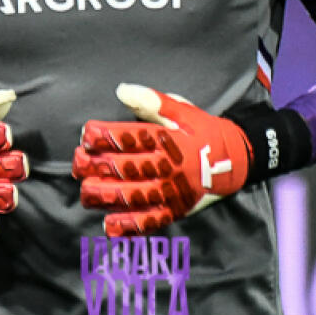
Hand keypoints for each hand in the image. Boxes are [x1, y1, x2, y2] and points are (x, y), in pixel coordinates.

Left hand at [73, 84, 251, 236]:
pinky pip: (150, 220)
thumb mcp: (183, 111)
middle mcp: (167, 167)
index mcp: (168, 140)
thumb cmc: (205, 132)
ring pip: (133, 196)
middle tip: (77, 163)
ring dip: (106, 195)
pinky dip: (129, 225)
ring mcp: (171, 192)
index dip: (104, 136)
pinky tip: (109, 224)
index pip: (130, 137)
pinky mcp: (175, 210)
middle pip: (125, 168)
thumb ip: (152, 102)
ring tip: (86, 192)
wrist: (238, 161)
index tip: (86, 134)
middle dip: (97, 166)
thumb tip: (122, 90)